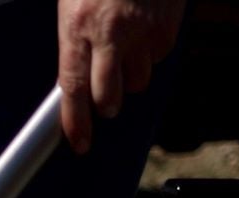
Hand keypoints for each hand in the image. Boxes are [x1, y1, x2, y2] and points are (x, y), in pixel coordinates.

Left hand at [57, 0, 183, 153]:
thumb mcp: (71, 5)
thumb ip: (74, 41)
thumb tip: (74, 82)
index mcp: (77, 28)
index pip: (73, 89)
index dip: (76, 123)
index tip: (79, 143)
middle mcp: (110, 33)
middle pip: (110, 95)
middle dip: (107, 104)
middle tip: (105, 98)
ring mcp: (142, 29)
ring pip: (139, 79)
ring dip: (131, 75)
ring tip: (124, 52)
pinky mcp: (167, 24)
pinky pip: (159, 55)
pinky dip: (151, 52)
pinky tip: (144, 33)